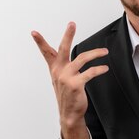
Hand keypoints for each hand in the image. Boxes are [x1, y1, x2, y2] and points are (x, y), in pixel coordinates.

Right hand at [31, 22, 108, 138]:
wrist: (69, 114)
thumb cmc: (68, 96)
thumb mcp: (62, 80)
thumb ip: (63, 68)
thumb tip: (70, 58)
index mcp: (55, 69)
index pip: (46, 53)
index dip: (40, 42)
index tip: (34, 32)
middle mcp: (59, 71)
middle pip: (63, 49)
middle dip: (68, 35)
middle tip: (72, 24)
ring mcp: (67, 77)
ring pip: (82, 58)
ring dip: (96, 53)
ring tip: (104, 51)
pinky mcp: (76, 84)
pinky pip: (90, 72)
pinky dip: (99, 69)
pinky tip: (104, 68)